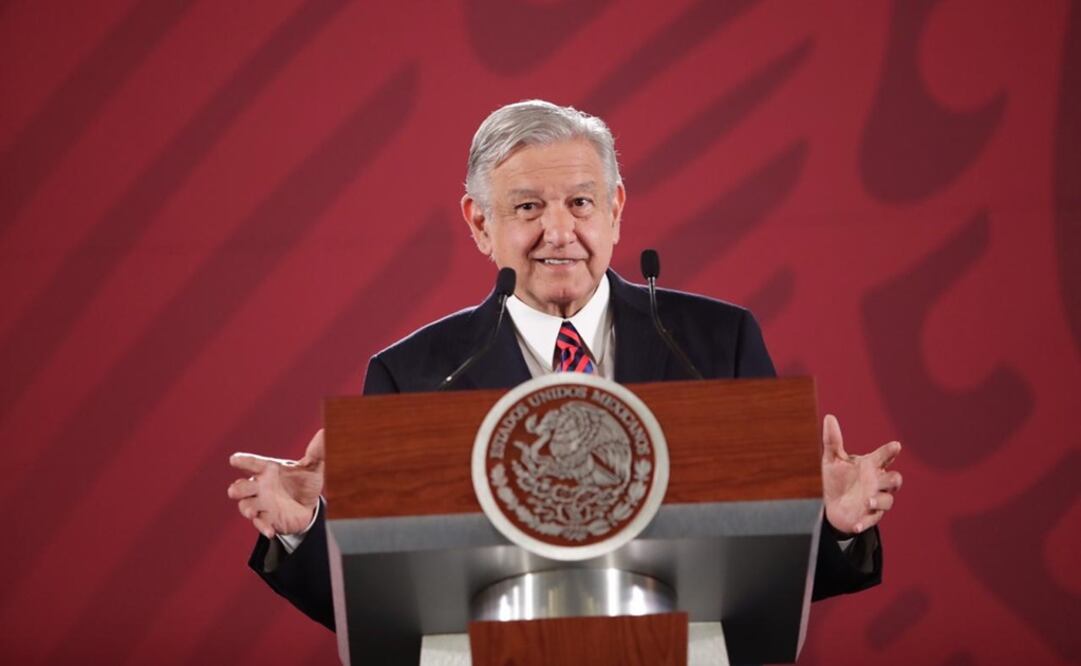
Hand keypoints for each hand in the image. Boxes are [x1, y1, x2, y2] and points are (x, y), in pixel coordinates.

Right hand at [227, 429, 324, 538]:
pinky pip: (260, 524)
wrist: (310, 505)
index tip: (234, 459)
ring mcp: (261, 504)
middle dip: (238, 489)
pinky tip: (271, 531)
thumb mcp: (313, 467)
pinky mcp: (267, 519)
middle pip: (240, 487)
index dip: (242, 461)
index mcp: (268, 470)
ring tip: (253, 512)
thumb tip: (326, 432)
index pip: (252, 463)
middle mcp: (260, 486)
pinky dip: (263, 527)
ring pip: (244, 506)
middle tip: (237, 490)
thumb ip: (317, 452)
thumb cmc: (305, 481)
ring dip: (247, 509)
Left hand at [821, 414, 902, 535]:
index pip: (884, 456)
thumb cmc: (838, 480)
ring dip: (878, 500)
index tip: (895, 445)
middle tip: (879, 477)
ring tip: (866, 500)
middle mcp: (877, 482)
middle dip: (890, 478)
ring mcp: (876, 500)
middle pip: (894, 479)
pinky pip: (871, 520)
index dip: (890, 451)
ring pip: (887, 500)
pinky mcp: (870, 517)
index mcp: (871, 466)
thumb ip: (832, 441)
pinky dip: (864, 522)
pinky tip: (855, 525)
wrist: (834, 506)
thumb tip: (829, 417)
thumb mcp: (832, 460)